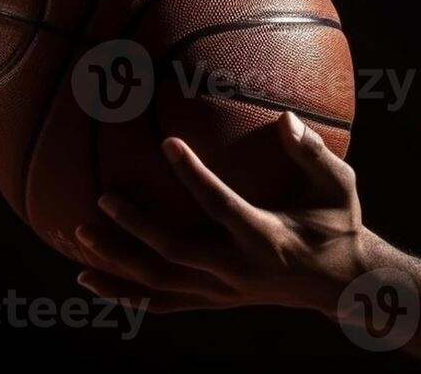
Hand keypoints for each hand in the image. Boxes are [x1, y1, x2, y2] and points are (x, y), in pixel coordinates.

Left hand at [72, 111, 372, 316]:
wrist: (341, 285)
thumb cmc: (338, 224)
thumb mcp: (339, 187)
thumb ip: (312, 153)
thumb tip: (286, 117)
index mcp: (266, 237)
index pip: (221, 206)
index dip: (193, 177)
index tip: (167, 142)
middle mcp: (238, 270)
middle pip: (176, 253)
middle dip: (137, 229)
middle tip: (102, 199)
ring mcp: (222, 291)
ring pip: (160, 284)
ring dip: (119, 263)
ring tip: (79, 238)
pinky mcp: (213, 301)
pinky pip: (161, 303)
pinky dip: (124, 294)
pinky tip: (88, 280)